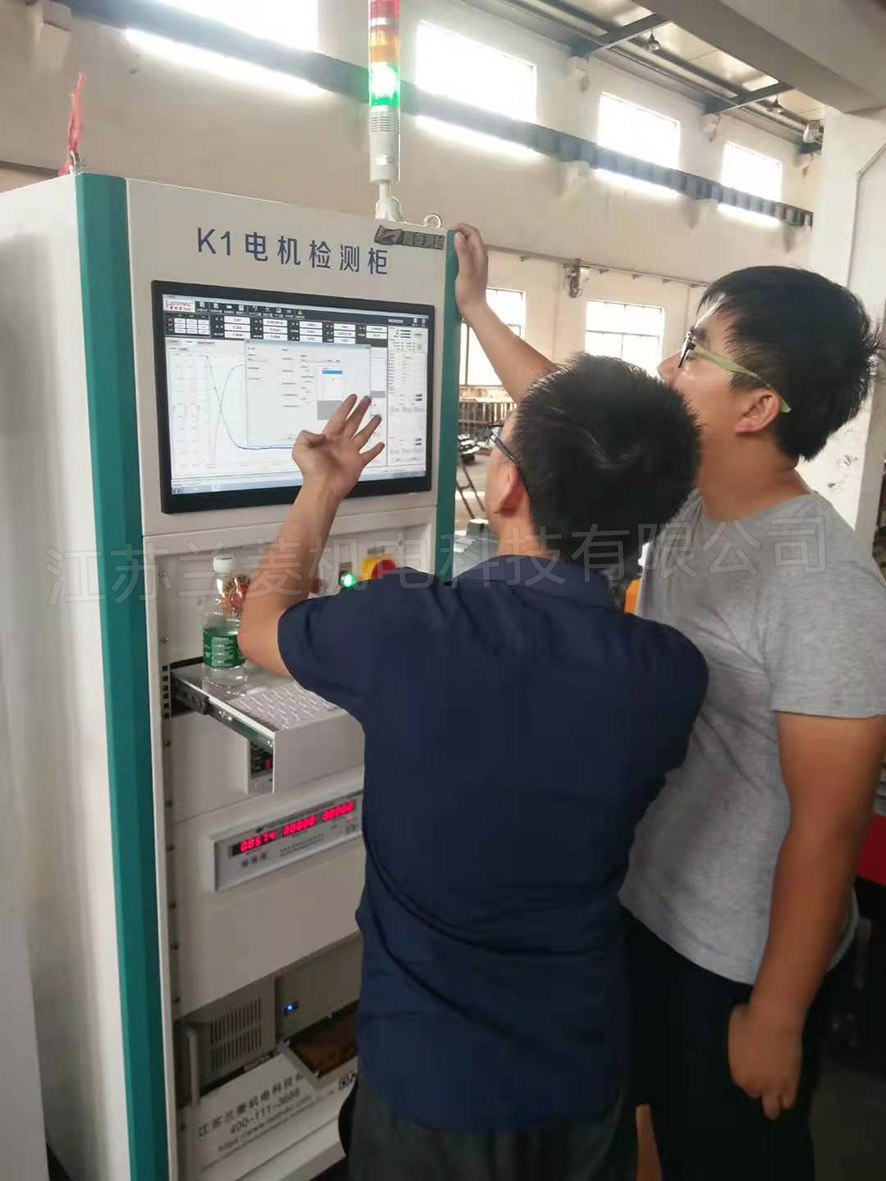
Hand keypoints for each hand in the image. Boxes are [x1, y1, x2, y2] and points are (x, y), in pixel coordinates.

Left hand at [292, 395, 382, 500]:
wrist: (322, 487)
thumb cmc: (311, 471)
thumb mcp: (300, 448)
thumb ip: (307, 435)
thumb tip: (321, 434)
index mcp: (328, 437)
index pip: (339, 417)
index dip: (346, 407)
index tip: (352, 398)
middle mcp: (340, 443)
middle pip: (353, 422)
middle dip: (360, 411)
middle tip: (367, 400)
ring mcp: (349, 453)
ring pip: (363, 435)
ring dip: (370, 426)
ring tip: (377, 416)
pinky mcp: (357, 464)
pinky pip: (369, 454)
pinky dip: (376, 450)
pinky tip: (381, 444)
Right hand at [452, 223, 488, 321]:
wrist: (472, 309)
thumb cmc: (470, 293)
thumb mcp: (465, 271)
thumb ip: (463, 253)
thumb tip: (459, 236)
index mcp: (480, 255)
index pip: (473, 233)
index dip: (462, 227)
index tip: (450, 229)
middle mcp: (479, 258)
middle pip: (470, 238)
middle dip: (459, 233)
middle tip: (446, 235)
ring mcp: (474, 264)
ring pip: (466, 247)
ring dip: (456, 243)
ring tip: (446, 244)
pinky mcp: (469, 270)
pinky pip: (463, 256)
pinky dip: (456, 253)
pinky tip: (448, 257)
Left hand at [728, 1002, 802, 1119]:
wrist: (774, 1021)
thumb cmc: (750, 1018)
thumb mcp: (735, 1027)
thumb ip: (738, 1040)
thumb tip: (744, 1036)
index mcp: (737, 1072)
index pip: (742, 1082)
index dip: (749, 1076)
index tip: (754, 1071)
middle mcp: (752, 1084)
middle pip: (754, 1094)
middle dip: (759, 1089)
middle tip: (764, 1083)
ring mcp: (772, 1087)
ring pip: (772, 1108)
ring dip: (774, 1104)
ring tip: (777, 1102)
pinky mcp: (789, 1086)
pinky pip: (788, 1101)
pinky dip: (787, 1099)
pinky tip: (788, 1095)